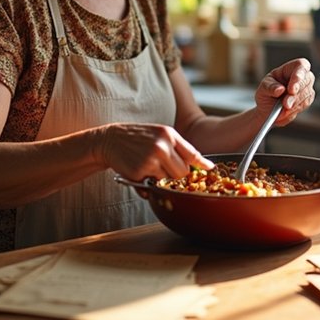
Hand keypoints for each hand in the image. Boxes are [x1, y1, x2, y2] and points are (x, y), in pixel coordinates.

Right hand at [96, 122, 213, 181]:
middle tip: (164, 169)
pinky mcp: (141, 172)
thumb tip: (198, 163)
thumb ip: (176, 146)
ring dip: (161, 179)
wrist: (109, 140)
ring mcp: (151, 159)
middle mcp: (162, 146)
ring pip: (168, 180)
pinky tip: (139, 172)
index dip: (202, 164)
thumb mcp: (158, 134)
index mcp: (169, 135)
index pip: (192, 153)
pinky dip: (148, 184)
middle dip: (176, 175)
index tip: (210, 169)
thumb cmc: (136, 138)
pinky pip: (152, 186)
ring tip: (148, 167)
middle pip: (183, 172)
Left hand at [256, 58, 315, 124]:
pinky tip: (286, 111)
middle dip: (296, 94)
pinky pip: (305, 104)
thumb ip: (270, 87)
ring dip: (295, 103)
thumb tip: (280, 89)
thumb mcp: (263, 88)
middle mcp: (301, 76)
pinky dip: (295, 109)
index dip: (299, 74)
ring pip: (307, 94)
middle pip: (307, 80)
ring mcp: (306, 87)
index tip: (292, 88)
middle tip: (285, 104)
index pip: (301, 65)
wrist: (268, 109)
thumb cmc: (266, 93)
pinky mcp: (308, 99)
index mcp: (290, 68)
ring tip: (282, 110)